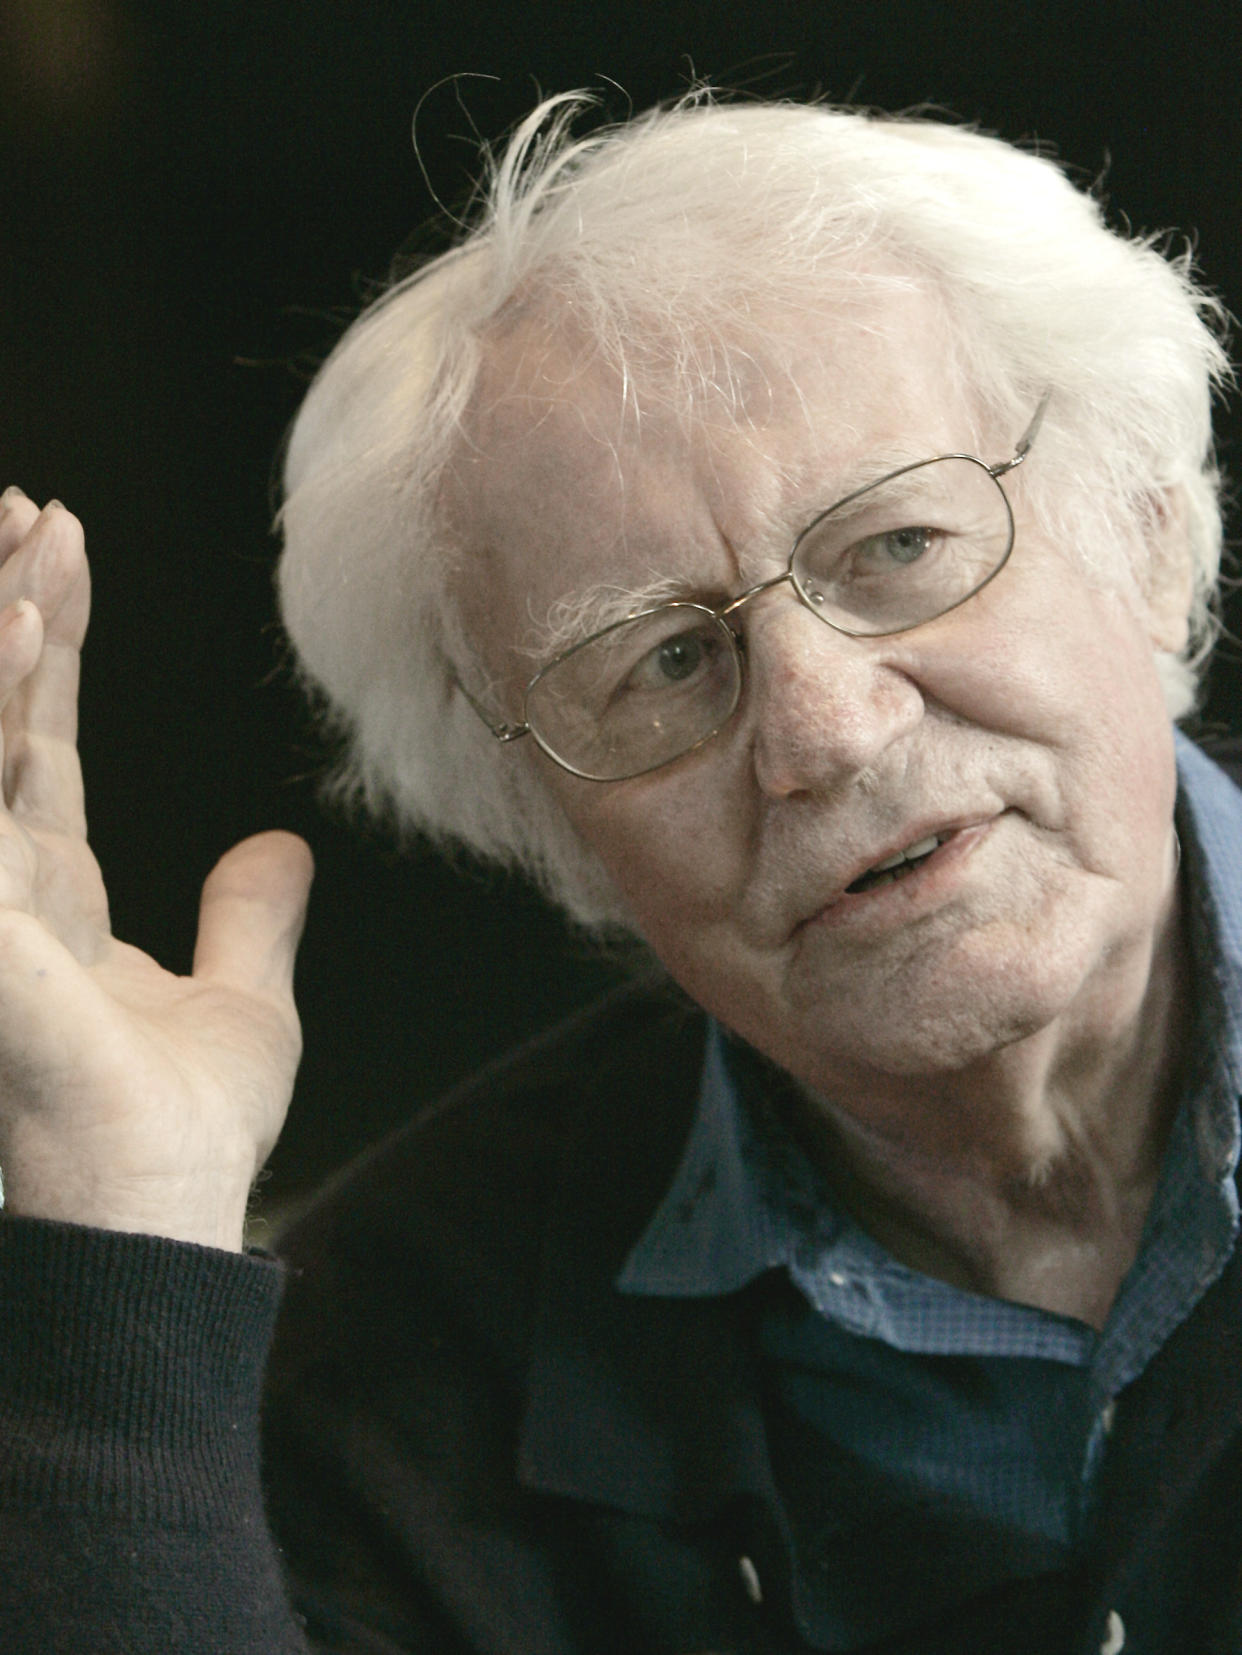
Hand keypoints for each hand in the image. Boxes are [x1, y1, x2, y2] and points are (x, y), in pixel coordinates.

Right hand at [0, 490, 312, 1250]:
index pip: (38, 736)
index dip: (49, 644)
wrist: (160, 1225)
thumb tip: (283, 848)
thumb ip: (249, 920)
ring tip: (25, 530)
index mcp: (44, 892)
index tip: (65, 547)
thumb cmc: (179, 1135)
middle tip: (28, 505)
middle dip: (4, 603)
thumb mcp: (239, 1002)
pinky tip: (21, 626)